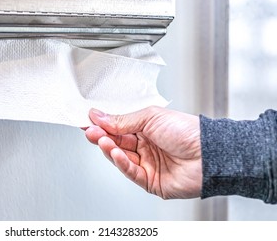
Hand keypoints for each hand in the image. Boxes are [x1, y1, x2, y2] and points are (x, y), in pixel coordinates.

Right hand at [85, 106, 201, 198]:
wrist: (209, 154)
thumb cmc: (187, 131)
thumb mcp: (150, 117)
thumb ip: (123, 120)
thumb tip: (100, 116)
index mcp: (146, 129)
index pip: (118, 127)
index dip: (103, 124)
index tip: (89, 120)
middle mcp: (145, 147)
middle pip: (117, 142)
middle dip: (102, 136)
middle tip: (90, 131)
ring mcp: (147, 164)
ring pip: (121, 158)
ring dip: (110, 149)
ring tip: (102, 140)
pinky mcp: (150, 181)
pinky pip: (131, 172)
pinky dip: (122, 163)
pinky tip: (117, 153)